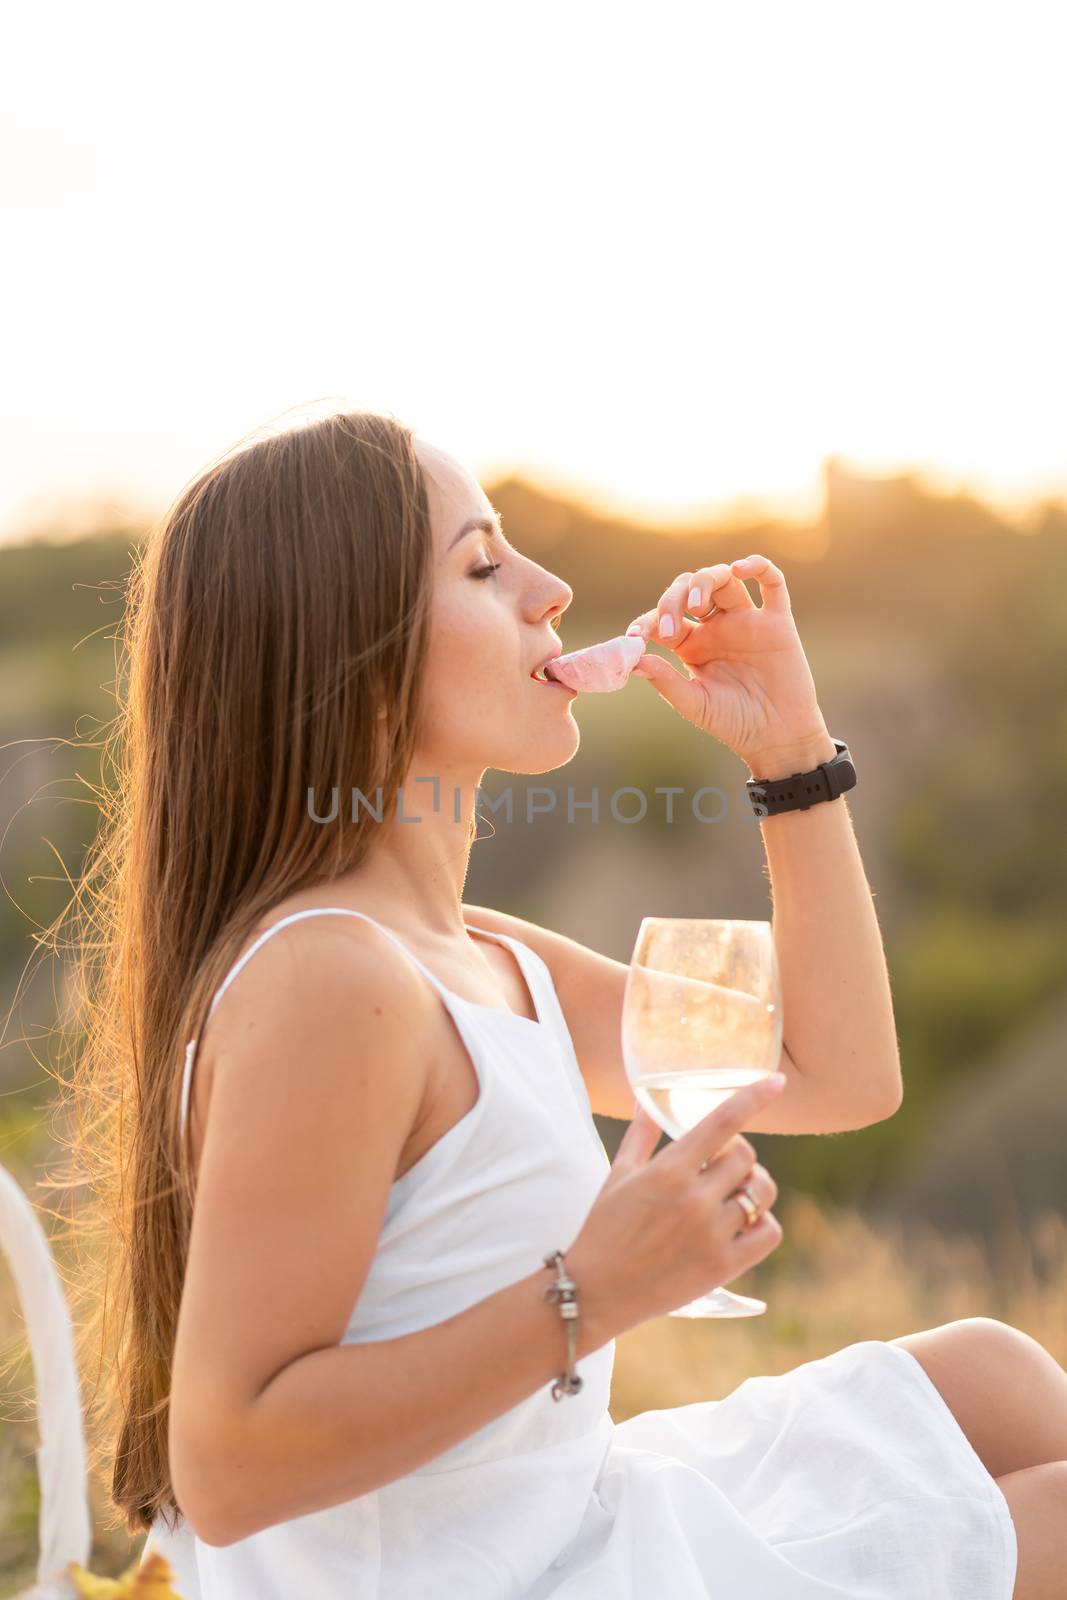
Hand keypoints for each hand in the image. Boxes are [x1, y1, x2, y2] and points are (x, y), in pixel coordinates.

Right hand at [565, 1074, 784, 1342]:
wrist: (597, 1290)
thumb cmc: (604, 1228)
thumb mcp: (619, 1175)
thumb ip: (641, 1134)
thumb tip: (645, 1098)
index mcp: (668, 1170)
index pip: (723, 1121)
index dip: (754, 1097)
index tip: (776, 1082)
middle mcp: (694, 1198)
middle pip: (746, 1157)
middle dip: (738, 1155)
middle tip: (720, 1165)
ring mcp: (711, 1233)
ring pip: (762, 1193)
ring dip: (754, 1187)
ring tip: (734, 1193)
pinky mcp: (723, 1265)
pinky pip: (769, 1233)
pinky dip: (763, 1223)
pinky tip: (743, 1223)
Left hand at [626, 554, 829, 769]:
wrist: (777, 738)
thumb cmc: (734, 723)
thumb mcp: (694, 704)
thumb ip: (666, 681)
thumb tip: (634, 660)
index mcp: (691, 645)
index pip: (663, 617)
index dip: (647, 621)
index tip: (634, 637)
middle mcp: (716, 627)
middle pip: (689, 589)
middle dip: (672, 600)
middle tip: (668, 629)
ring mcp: (747, 621)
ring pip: (724, 578)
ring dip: (705, 581)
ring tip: (697, 604)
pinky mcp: (777, 622)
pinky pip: (772, 582)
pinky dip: (758, 566)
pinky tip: (740, 568)